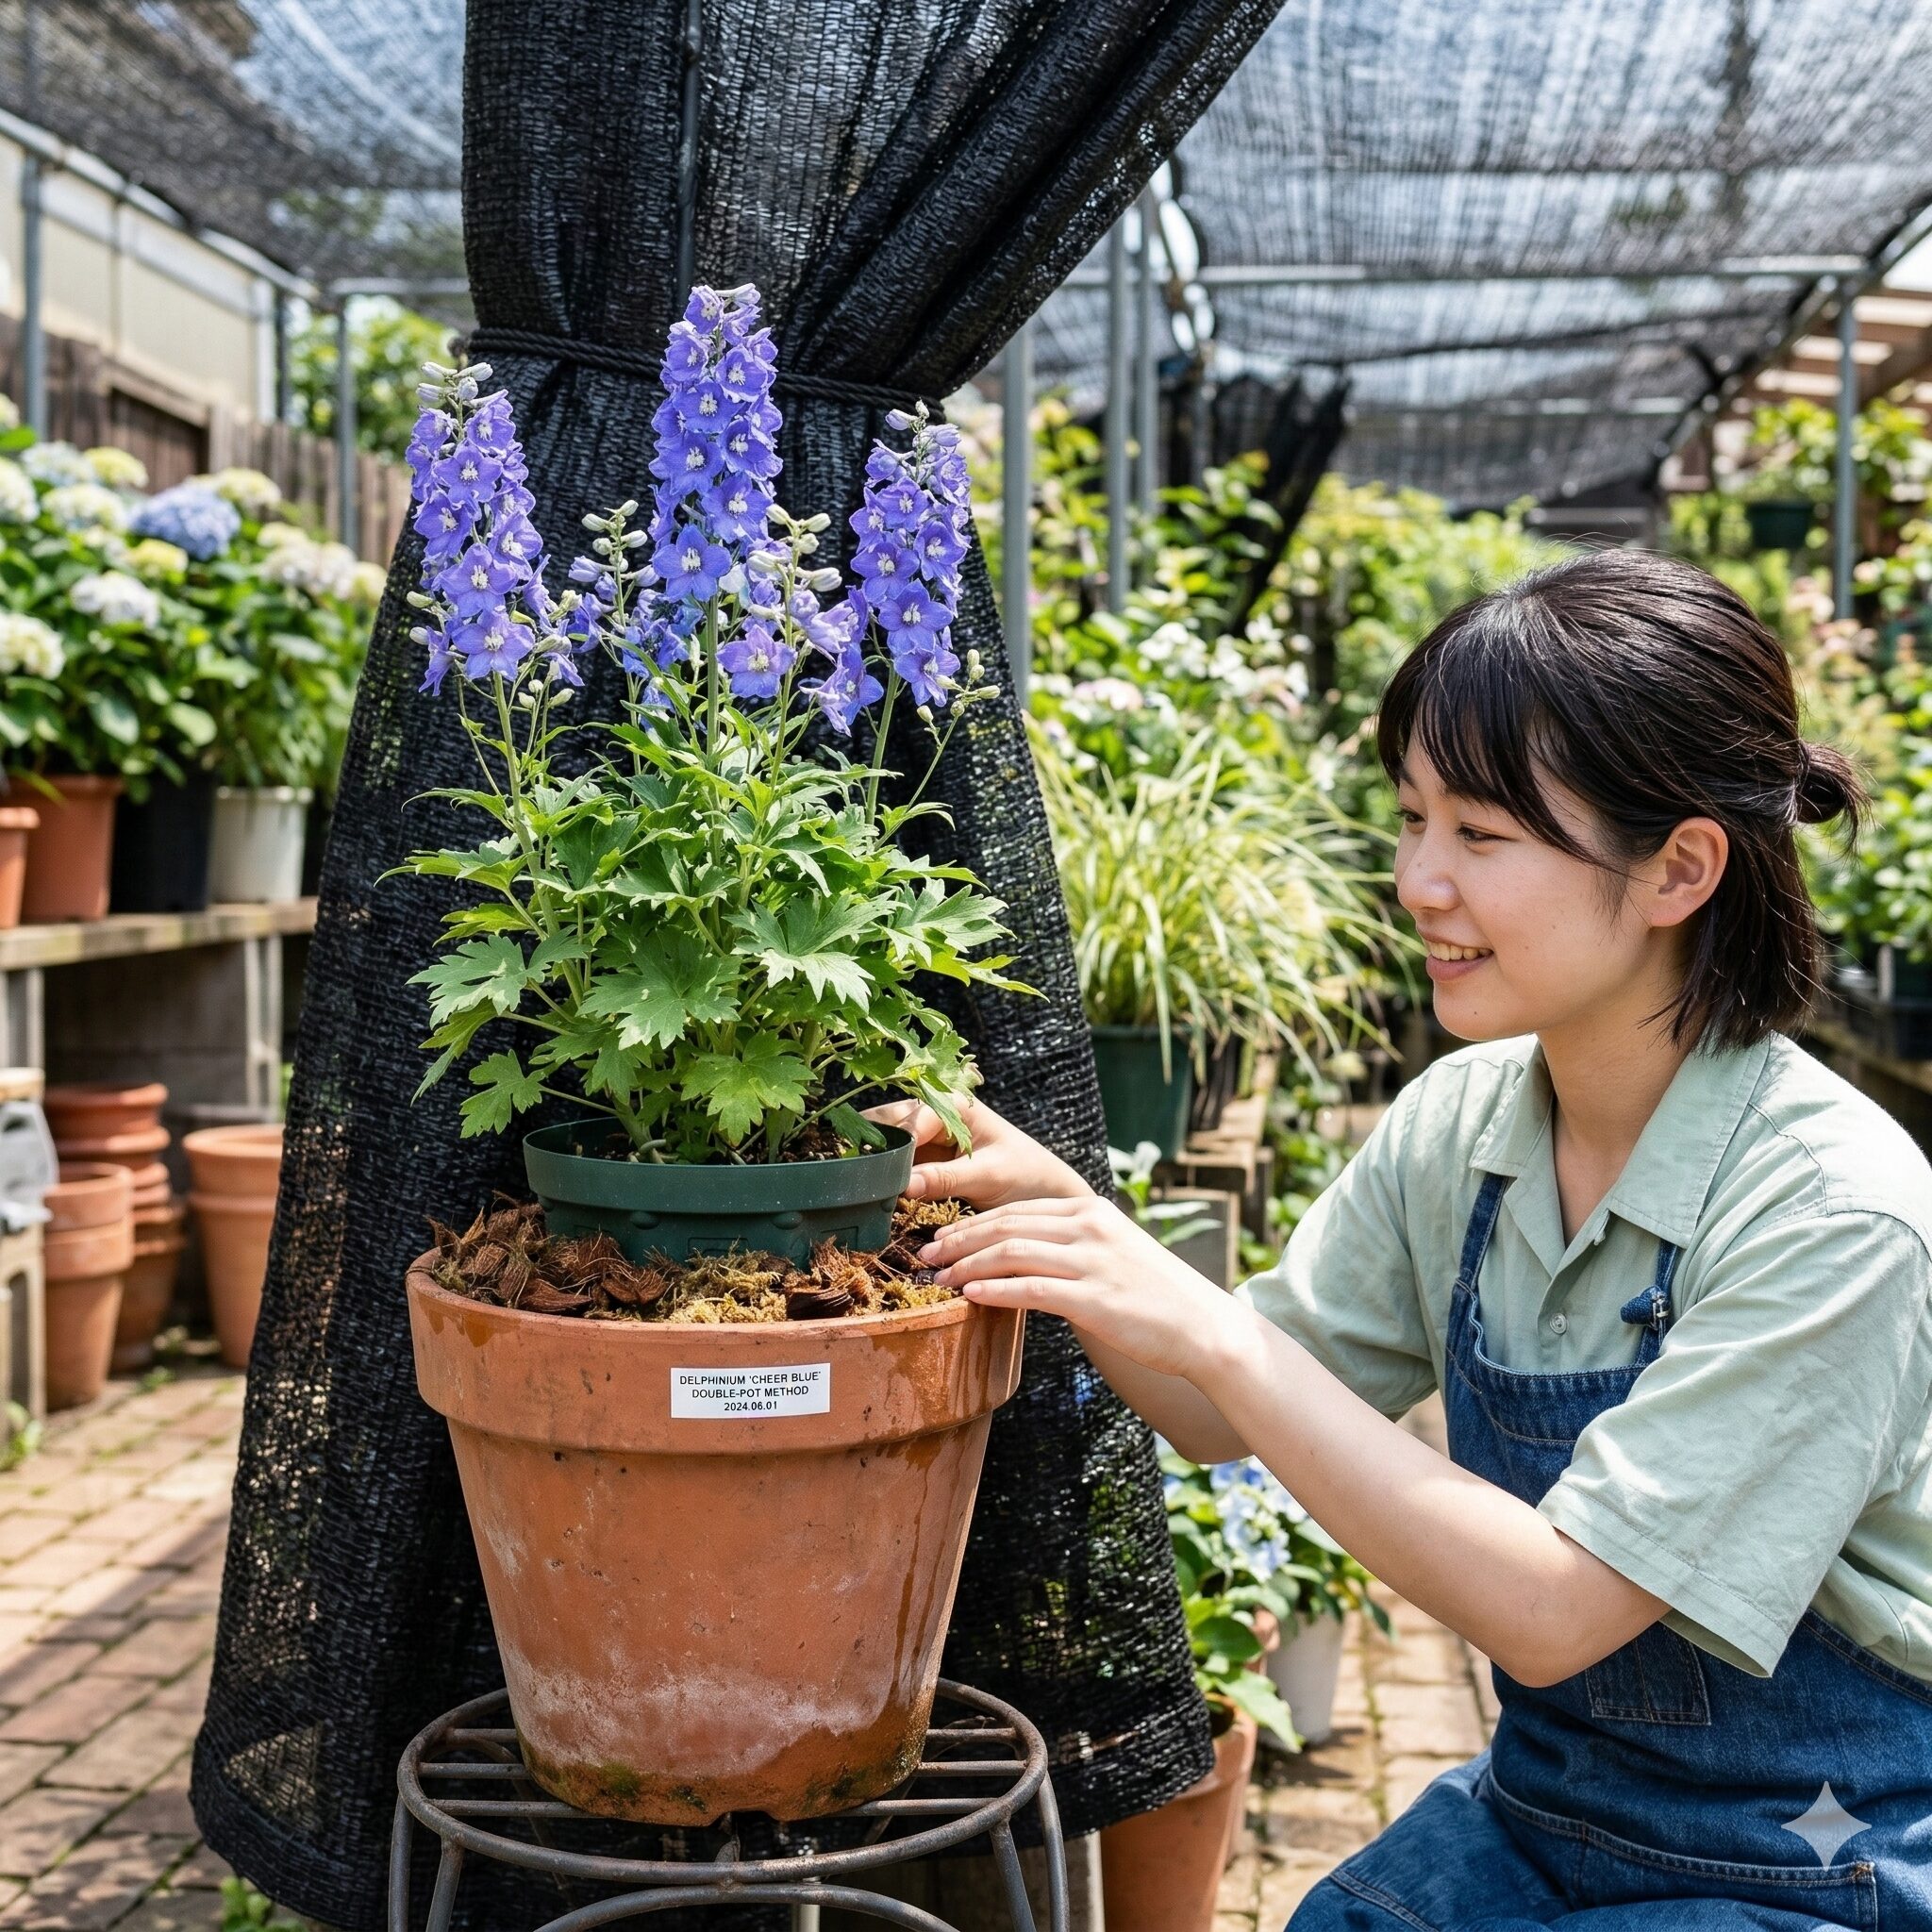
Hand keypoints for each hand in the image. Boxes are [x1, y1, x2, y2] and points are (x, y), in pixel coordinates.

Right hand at [863, 1096, 1091, 1208]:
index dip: (892, 1145)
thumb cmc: (1027, 1175)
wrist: (1045, 1194)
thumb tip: (902, 1185)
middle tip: (846, 1169)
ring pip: (885, 1142)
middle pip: (888, 1122)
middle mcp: (935, 1113)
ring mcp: (926, 1137)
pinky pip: (893, 1164)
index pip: (910, 1120)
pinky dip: (879, 1175)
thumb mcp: (989, 1175)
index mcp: (954, 1103)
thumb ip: (946, 1177)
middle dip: (868, 1142)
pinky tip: (864, 1191)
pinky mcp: (923, 1161)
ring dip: (870, 1159)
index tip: (878, 1174)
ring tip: (849, 1181)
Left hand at [916, 1195, 1243, 1381]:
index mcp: (1090, 1211)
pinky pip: (1032, 1289)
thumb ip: (1070, 1247)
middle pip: (1006, 1225)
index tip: (940, 1236)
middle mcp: (1089, 1227)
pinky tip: (970, 1294)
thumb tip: (1019, 1257)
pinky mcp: (1095, 1299)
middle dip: (958, 1239)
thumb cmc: (1156, 1296)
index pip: (1016, 1208)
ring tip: (938, 1279)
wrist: (1204, 1326)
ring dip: (966, 1264)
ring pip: (1012, 1252)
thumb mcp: (1112, 1253)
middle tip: (923, 1254)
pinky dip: (994, 1289)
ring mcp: (1093, 1261)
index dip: (972, 1222)